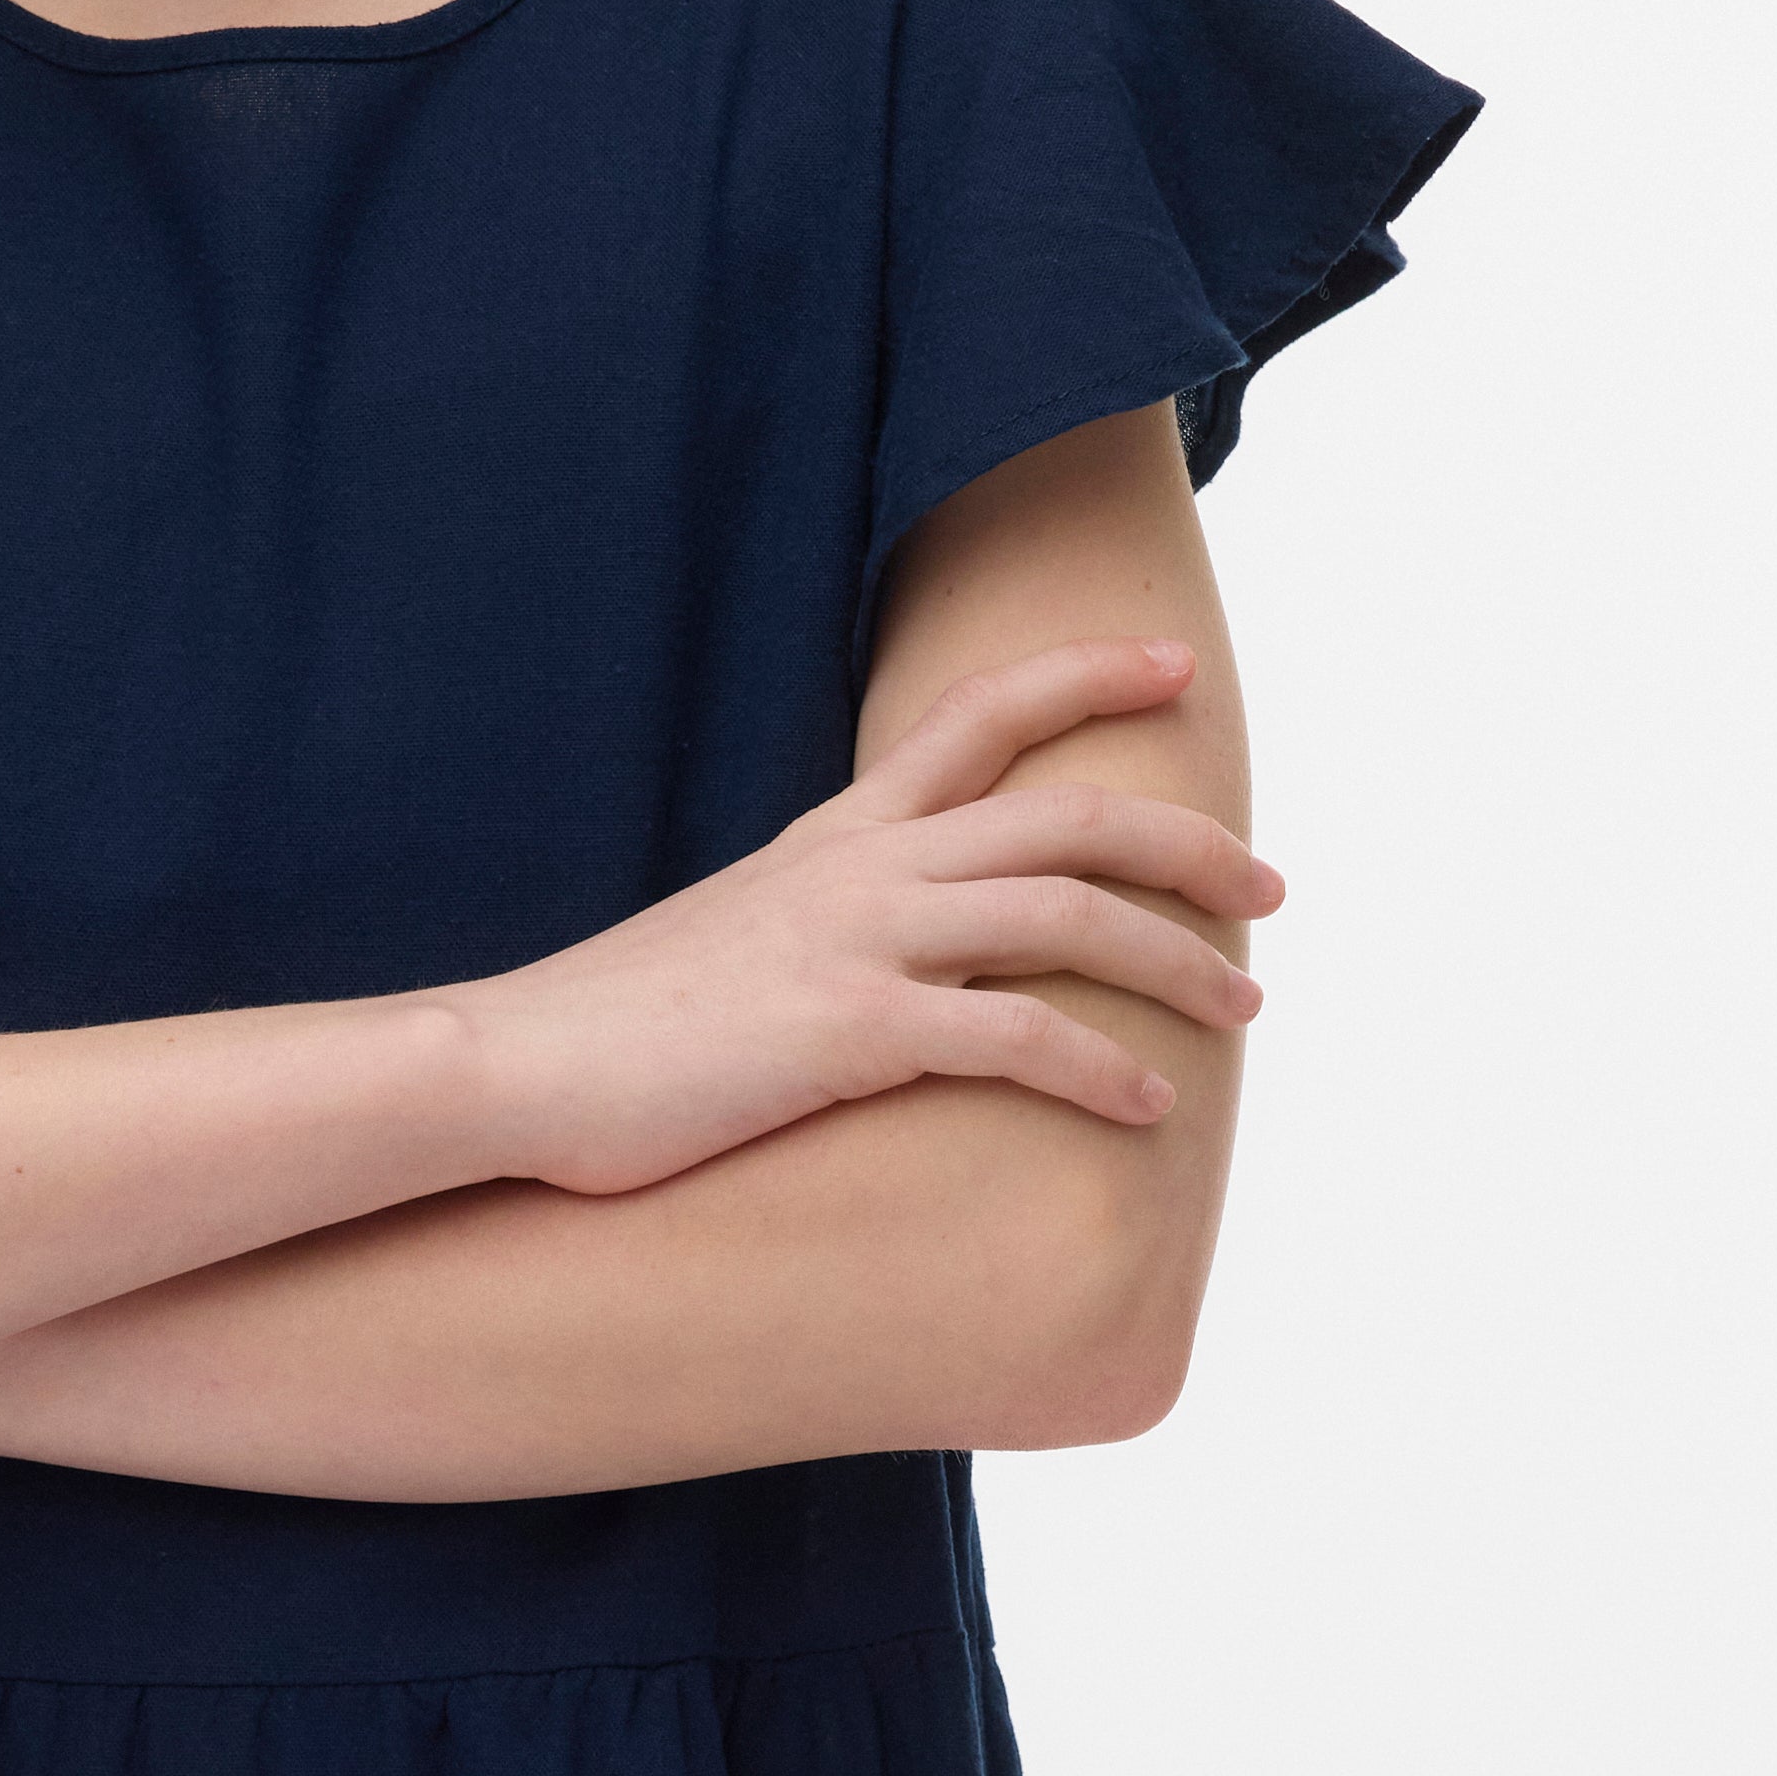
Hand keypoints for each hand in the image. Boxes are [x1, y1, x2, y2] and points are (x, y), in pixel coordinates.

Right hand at [449, 638, 1275, 1201]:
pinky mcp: (847, 1034)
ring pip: (1067, 918)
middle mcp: (860, 871)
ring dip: (1177, 963)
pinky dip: (1100, 1069)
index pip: (979, 719)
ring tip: (1243, 1008)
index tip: (1172, 668)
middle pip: (1067, 816)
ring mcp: (856, 944)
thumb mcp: (730, 946)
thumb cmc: (609, 1034)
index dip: (1085, 679)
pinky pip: (1015, 1039)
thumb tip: (863, 964)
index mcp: (835, 840)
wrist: (506, 1070)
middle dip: (1187, 845)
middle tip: (1270, 892)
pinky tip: (1149, 1107)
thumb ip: (813, 932)